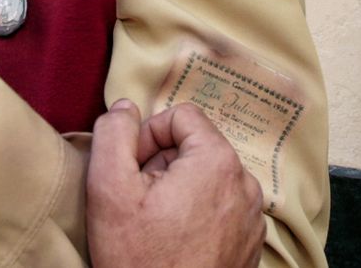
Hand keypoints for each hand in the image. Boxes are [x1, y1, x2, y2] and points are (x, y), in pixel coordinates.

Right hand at [87, 101, 263, 267]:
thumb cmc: (139, 260)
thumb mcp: (109, 190)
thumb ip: (113, 135)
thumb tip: (124, 108)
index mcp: (217, 161)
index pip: (180, 116)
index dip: (148, 136)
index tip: (132, 169)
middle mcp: (245, 184)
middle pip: (196, 147)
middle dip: (163, 164)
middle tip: (139, 200)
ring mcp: (251, 217)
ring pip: (207, 178)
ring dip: (178, 191)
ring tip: (155, 224)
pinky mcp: (250, 243)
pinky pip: (220, 208)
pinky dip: (196, 215)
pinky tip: (174, 242)